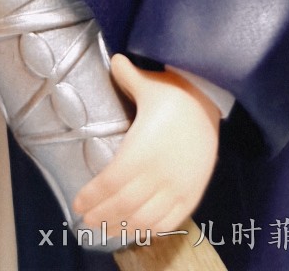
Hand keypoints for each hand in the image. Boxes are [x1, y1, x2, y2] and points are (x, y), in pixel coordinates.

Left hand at [73, 53, 220, 236]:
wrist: (211, 103)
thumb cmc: (176, 93)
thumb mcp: (148, 83)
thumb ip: (126, 75)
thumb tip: (113, 59)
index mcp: (141, 150)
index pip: (110, 183)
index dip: (92, 197)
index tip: (77, 204)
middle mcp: (158, 173)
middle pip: (124, 204)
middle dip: (102, 215)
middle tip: (87, 220)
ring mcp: (177, 186)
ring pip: (145, 217)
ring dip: (123, 226)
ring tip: (107, 229)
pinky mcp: (192, 193)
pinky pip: (170, 219)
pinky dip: (152, 229)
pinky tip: (139, 229)